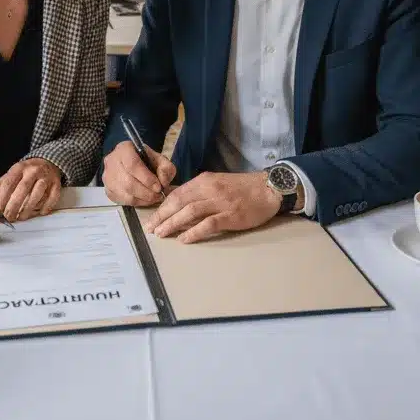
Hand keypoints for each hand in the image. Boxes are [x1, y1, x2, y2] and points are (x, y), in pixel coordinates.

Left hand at [0, 158, 62, 221]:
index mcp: (19, 167)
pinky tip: (39, 213)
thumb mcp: (13, 174)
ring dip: (28, 208)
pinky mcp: (57, 184)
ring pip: (37, 194)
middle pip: (23, 189)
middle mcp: (33, 170)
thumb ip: (1, 186)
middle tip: (8, 218)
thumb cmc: (27, 172)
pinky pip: (52, 197)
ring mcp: (46, 177)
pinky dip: (46, 207)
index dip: (3, 198)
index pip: (9, 183)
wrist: (49, 162)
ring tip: (21, 217)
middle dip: (14, 205)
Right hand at [103, 141, 176, 206]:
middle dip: (146, 192)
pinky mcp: (108, 189)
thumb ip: (166, 168)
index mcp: (124, 148)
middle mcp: (112, 161)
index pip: (132, 164)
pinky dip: (136, 202)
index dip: (146, 178)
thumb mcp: (161, 159)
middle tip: (158, 195)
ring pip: (124, 192)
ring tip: (153, 198)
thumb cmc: (148, 161)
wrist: (137, 163)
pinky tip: (144, 199)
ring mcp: (107, 176)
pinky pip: (121, 200)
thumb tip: (162, 182)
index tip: (158, 186)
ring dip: (142, 198)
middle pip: (128, 181)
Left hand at [145, 171, 280, 243]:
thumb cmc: (242, 188)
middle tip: (151, 229)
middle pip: (179, 202)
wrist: (268, 189)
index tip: (153, 218)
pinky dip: (194, 232)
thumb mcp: (217, 183)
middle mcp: (209, 189)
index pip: (177, 193)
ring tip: (162, 234)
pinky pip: (208, 224)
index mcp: (204, 180)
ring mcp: (220, 202)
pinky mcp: (231, 215)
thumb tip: (179, 205)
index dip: (162, 206)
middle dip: (162, 216)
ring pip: (190, 212)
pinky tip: (184, 239)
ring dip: (173, 223)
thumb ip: (199, 192)